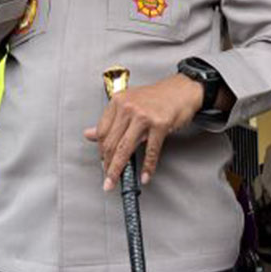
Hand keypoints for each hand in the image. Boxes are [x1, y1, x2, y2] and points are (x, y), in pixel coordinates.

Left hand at [84, 74, 204, 189]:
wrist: (181, 90)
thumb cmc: (156, 98)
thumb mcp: (128, 104)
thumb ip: (109, 120)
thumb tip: (89, 134)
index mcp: (118, 101)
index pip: (102, 131)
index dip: (101, 151)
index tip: (103, 162)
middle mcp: (128, 107)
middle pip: (111, 142)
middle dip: (107, 165)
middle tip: (107, 179)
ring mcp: (144, 116)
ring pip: (125, 148)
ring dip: (118, 169)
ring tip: (114, 181)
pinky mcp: (160, 124)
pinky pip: (151, 151)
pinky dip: (147, 167)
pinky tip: (145, 176)